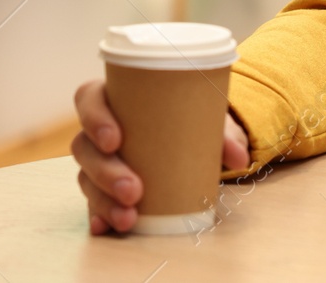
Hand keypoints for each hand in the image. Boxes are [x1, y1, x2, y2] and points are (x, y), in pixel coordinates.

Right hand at [72, 80, 249, 234]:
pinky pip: (92, 201)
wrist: (193, 140)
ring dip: (103, 199)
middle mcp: (100, 129)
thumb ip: (225, 135)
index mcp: (118, 98)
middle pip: (84, 146)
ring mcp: (98, 159)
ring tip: (129, 216)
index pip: (89, 98)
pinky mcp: (103, 186)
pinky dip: (98, 215)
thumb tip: (240, 158)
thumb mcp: (208, 118)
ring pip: (86, 177)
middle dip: (105, 171)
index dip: (94, 118)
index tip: (114, 139)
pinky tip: (106, 226)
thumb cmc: (190, 119)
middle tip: (134, 189)